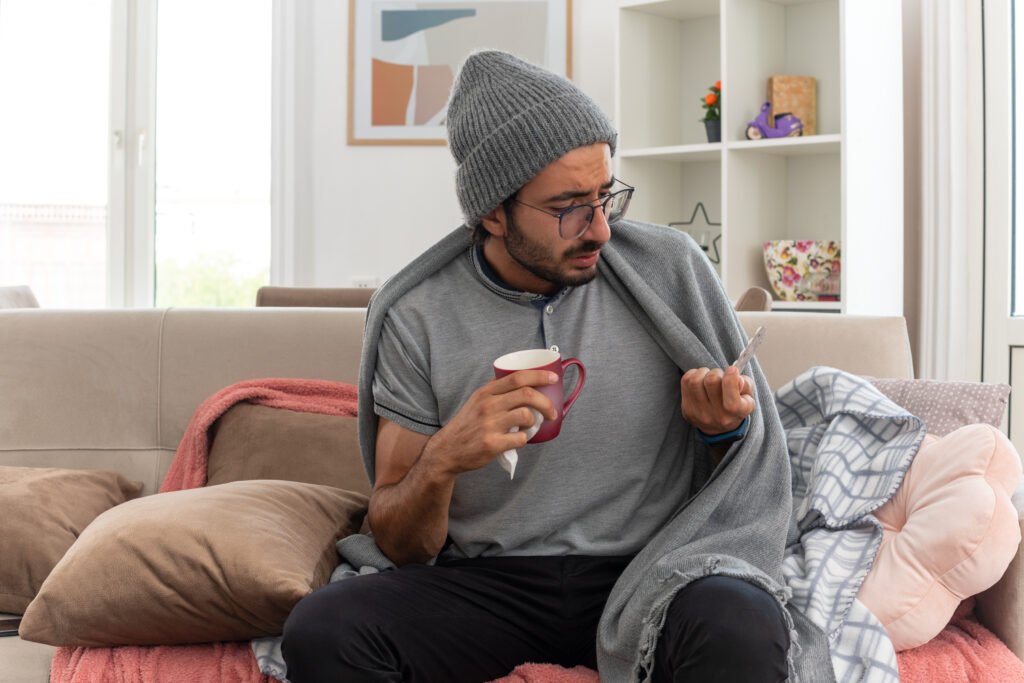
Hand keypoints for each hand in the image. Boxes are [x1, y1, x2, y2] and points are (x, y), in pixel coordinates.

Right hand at [424, 370, 558, 475]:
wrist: (447, 450)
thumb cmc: (467, 425)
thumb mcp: (476, 401)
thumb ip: (496, 391)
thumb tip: (522, 381)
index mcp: (485, 392)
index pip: (517, 377)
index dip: (539, 376)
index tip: (553, 379)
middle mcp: (487, 405)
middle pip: (527, 395)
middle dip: (546, 403)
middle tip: (552, 412)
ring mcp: (490, 425)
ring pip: (526, 416)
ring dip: (534, 422)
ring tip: (530, 427)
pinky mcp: (492, 444)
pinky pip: (521, 439)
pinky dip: (525, 439)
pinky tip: (517, 440)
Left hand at [681, 366, 754, 434]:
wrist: (718, 426)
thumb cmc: (736, 403)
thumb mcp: (748, 395)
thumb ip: (745, 384)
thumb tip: (733, 374)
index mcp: (737, 413)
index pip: (732, 399)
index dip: (731, 379)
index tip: (732, 369)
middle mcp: (718, 416)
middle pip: (711, 381)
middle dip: (717, 372)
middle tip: (719, 376)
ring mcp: (700, 415)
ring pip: (695, 381)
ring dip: (703, 373)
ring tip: (708, 377)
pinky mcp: (687, 410)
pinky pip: (686, 381)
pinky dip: (693, 374)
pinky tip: (700, 380)